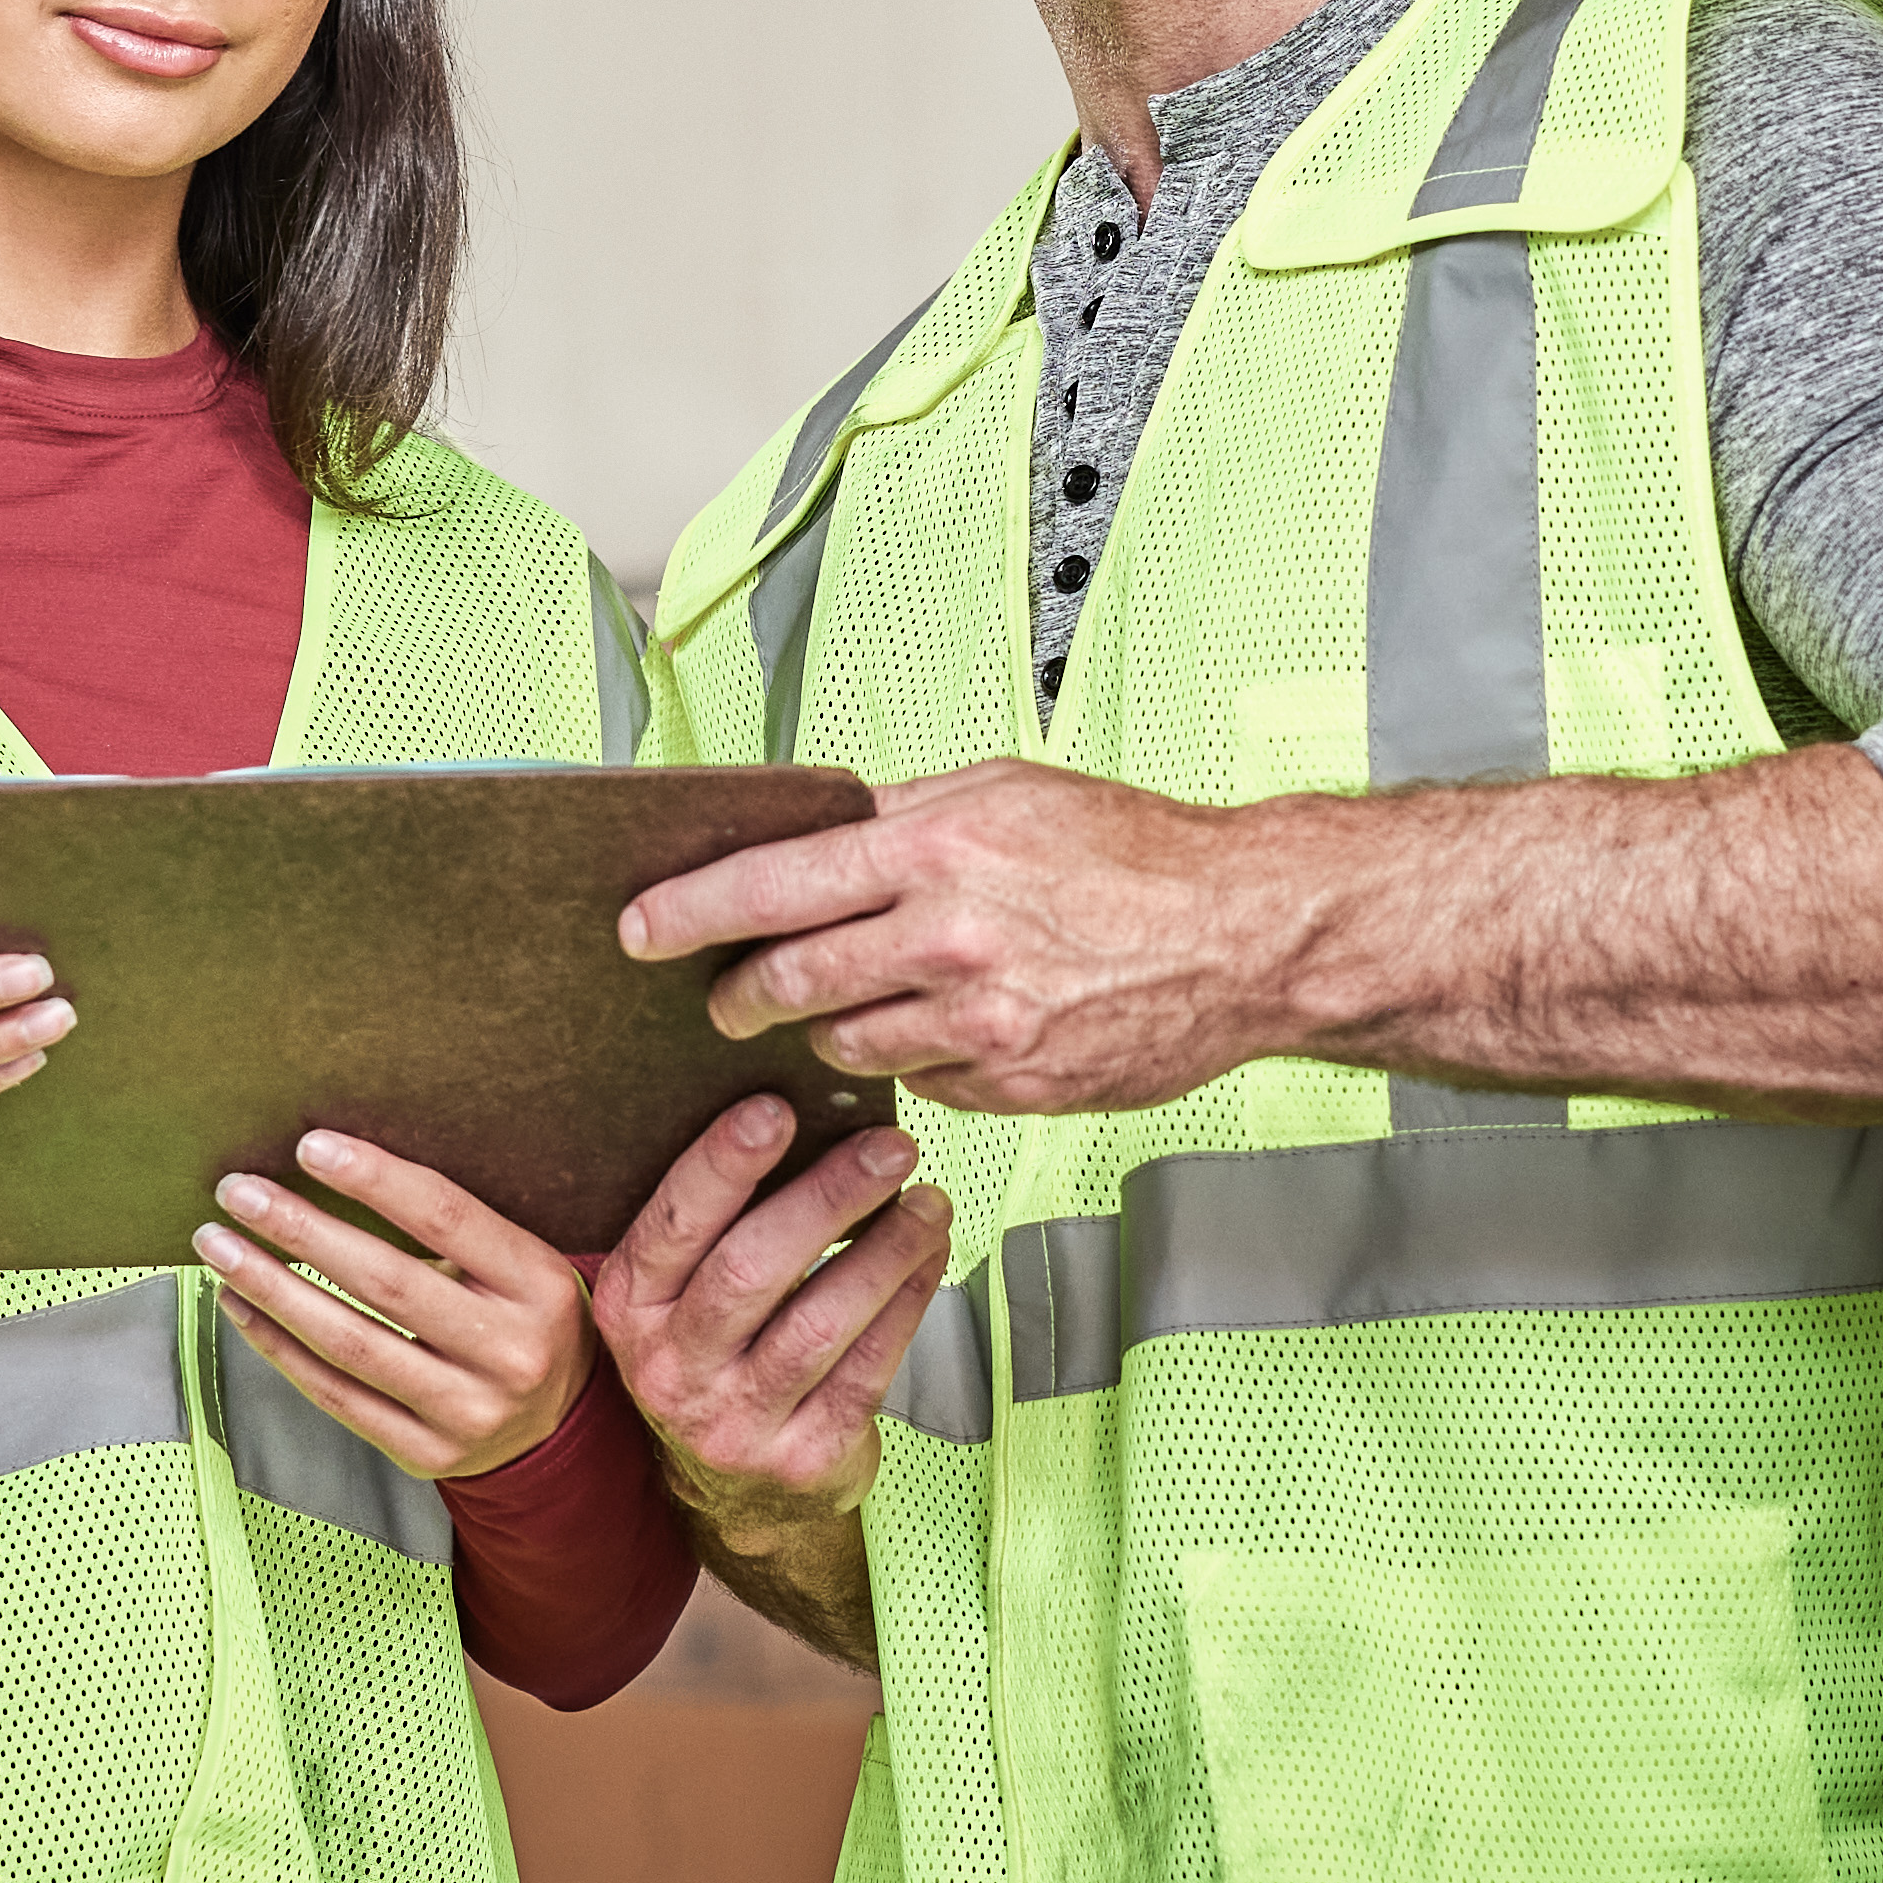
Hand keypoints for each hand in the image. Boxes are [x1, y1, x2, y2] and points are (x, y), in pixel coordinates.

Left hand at [197, 1132, 590, 1484]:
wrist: (561, 1423)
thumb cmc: (521, 1317)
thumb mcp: (519, 1263)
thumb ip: (452, 1226)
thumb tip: (332, 1163)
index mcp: (537, 1284)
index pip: (445, 1217)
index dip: (373, 1179)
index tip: (309, 1147)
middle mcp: (509, 1351)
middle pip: (385, 1283)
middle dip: (301, 1231)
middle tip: (238, 1193)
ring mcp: (468, 1411)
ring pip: (349, 1345)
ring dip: (271, 1289)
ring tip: (219, 1247)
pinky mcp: (427, 1453)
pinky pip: (337, 1396)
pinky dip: (279, 1348)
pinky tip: (241, 1307)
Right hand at [583, 1095, 947, 1540]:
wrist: (737, 1492)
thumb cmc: (719, 1355)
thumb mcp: (682, 1296)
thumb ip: (716, 1225)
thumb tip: (797, 1116)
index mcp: (631, 1309)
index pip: (672, 1226)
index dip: (722, 1164)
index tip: (777, 1109)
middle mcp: (670, 1369)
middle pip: (750, 1270)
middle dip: (828, 1197)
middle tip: (889, 1148)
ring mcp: (734, 1423)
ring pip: (817, 1324)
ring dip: (883, 1251)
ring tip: (928, 1201)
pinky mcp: (801, 1458)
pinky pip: (864, 1370)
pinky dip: (904, 1304)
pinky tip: (928, 1258)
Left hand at [619, 762, 1332, 1115]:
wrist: (1244, 935)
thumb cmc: (1134, 855)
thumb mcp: (1006, 795)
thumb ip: (902, 821)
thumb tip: (813, 837)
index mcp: (933, 852)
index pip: (769, 886)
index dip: (688, 913)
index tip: (638, 930)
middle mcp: (946, 940)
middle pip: (788, 983)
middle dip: (736, 998)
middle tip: (720, 1000)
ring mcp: (980, 1025)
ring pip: (846, 1045)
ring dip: (825, 1031)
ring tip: (844, 1008)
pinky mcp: (1012, 1087)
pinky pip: (922, 1082)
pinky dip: (915, 1059)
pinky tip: (947, 1030)